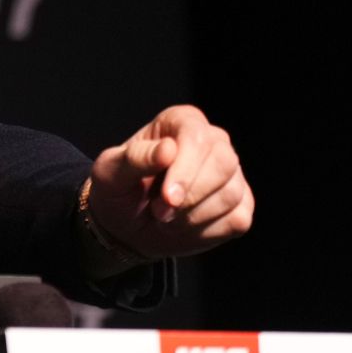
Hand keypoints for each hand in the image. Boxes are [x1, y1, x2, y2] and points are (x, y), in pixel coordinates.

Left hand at [88, 104, 253, 261]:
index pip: (196, 137)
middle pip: (223, 163)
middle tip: (160, 212)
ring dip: (192, 216)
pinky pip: (237, 219)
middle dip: (191, 195)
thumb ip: (135, 158)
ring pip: (230, 194)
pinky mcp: (241, 204)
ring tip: (165, 217)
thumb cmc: (118, 190)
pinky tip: (184, 226)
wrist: (127, 225)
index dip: (185, 168)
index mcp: (180, 122)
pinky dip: (206, 230)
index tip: (167, 197)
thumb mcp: (110, 172)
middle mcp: (213, 142)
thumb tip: (168, 149)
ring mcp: (231, 174)